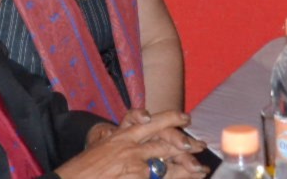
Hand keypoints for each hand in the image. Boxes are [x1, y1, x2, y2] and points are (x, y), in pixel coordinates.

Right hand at [59, 110, 207, 177]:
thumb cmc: (85, 166)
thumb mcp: (105, 145)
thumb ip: (124, 136)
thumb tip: (143, 126)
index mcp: (124, 135)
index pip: (153, 122)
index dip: (172, 118)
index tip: (186, 118)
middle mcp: (132, 149)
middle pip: (166, 143)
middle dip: (186, 145)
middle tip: (201, 146)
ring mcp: (135, 169)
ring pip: (168, 165)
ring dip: (187, 168)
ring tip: (201, 169)